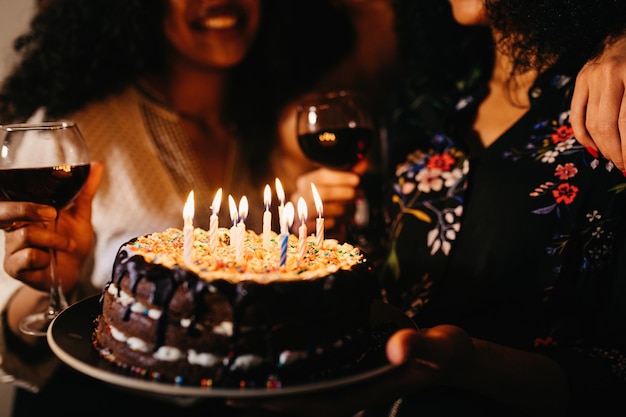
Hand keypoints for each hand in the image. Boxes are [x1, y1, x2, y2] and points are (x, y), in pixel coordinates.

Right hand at [3, 161, 103, 292]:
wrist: (76, 272)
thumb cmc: (72, 241)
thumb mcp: (80, 214)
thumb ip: (85, 190)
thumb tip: (97, 164)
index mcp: (25, 213)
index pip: (8, 197)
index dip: (19, 197)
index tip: (46, 201)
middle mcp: (13, 228)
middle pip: (3, 211)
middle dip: (26, 209)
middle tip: (52, 214)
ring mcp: (12, 248)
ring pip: (25, 234)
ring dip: (54, 239)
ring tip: (67, 245)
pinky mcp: (14, 267)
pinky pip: (27, 257)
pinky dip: (45, 257)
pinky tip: (50, 261)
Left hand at [226, 326, 474, 416]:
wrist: (450, 354)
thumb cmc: (445, 353)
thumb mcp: (439, 347)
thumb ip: (418, 345)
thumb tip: (396, 347)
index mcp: (364, 389)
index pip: (313, 401)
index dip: (277, 401)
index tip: (241, 395)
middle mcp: (348, 388)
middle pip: (296, 400)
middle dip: (259, 398)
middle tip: (217, 387)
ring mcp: (346, 379)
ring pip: (299, 388)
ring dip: (265, 387)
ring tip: (227, 377)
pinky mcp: (346, 367)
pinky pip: (310, 373)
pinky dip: (285, 371)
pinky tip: (264, 358)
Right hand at [290, 160, 366, 239]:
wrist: (319, 229)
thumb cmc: (330, 206)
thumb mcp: (341, 188)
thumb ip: (350, 175)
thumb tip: (363, 162)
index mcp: (305, 182)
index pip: (321, 175)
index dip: (340, 177)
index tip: (357, 179)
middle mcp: (299, 196)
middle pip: (321, 192)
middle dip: (343, 193)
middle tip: (358, 194)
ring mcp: (299, 213)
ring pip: (321, 209)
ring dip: (341, 209)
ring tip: (350, 210)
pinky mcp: (303, 229)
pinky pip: (322, 225)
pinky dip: (335, 223)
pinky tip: (341, 222)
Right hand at [571, 36, 625, 171]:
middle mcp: (609, 74)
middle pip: (605, 126)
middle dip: (616, 152)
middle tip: (624, 167)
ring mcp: (591, 76)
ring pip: (590, 123)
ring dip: (602, 147)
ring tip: (613, 159)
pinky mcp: (581, 78)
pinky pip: (576, 114)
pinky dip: (582, 135)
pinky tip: (594, 148)